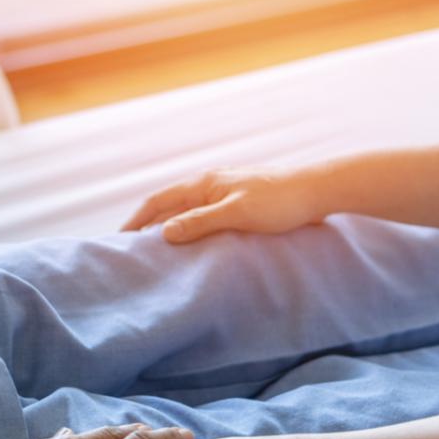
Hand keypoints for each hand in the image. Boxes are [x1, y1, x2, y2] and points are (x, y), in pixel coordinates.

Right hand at [120, 169, 322, 243]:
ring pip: (186, 214)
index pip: (158, 201)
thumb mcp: (236, 213)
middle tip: (132, 252)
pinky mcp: (238, 205)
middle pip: (168, 208)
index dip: (136, 220)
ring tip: (157, 255)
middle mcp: (209, 186)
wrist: (319, 190)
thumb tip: (165, 233)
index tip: (119, 240)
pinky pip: (203, 220)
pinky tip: (193, 249)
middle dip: (148, 227)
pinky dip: (190, 233)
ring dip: (169, 231)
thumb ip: (200, 222)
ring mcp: (223, 195)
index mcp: (204, 183)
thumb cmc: (280, 200)